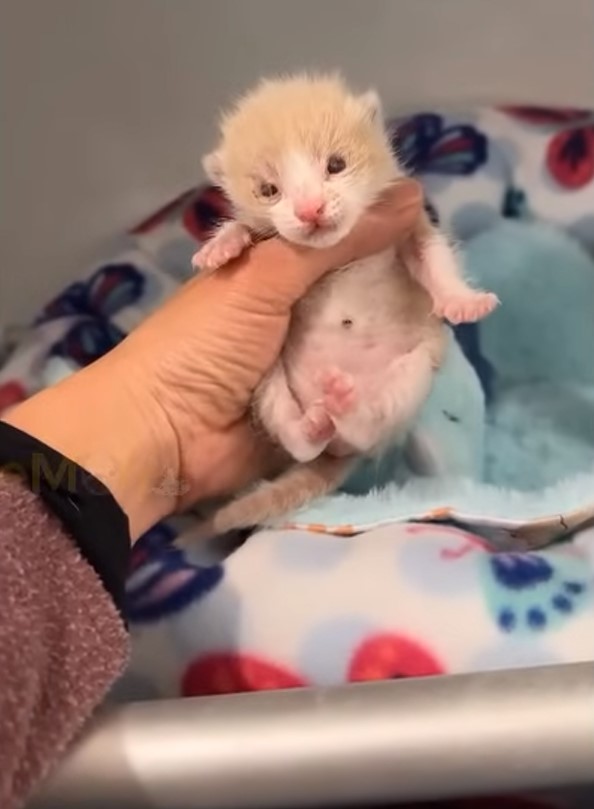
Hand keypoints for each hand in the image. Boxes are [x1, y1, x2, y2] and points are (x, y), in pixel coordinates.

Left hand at [4, 180, 422, 538]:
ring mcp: (312, 363)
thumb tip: (412, 197)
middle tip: (442, 307)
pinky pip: (357, 403)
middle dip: (401, 304)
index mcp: (285, 268)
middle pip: (372, 300)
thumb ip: (336, 241)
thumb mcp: (265, 276)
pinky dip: (360, 406)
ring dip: (382, 358)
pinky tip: (361, 401)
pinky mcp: (317, 412)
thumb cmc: (203, 343)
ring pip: (371, 354)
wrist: (162, 434)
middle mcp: (304, 311)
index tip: (430, 245)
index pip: (352, 242)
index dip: (391, 240)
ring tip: (409, 354)